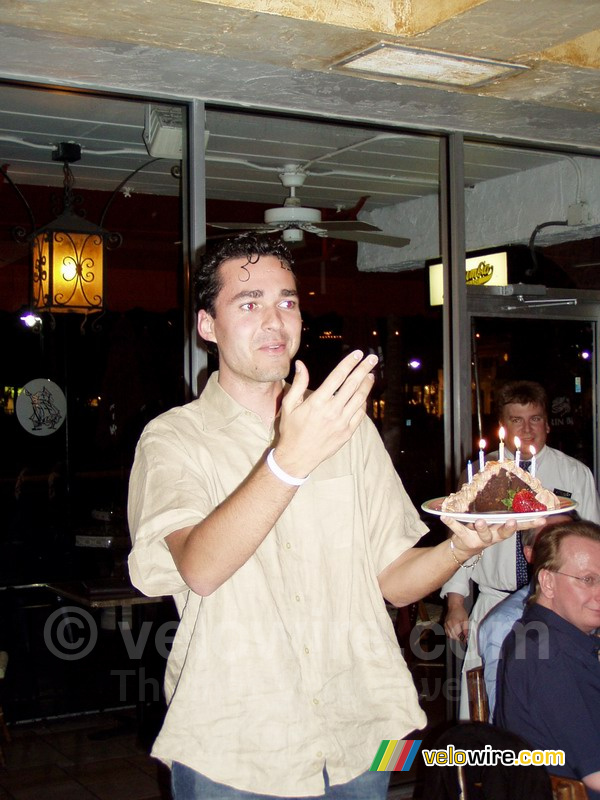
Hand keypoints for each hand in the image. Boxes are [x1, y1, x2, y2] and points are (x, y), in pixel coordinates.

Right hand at [275, 350, 377, 475]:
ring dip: (367, 385)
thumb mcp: (289, 405)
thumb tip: (300, 364)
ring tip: (371, 375)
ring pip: (360, 399)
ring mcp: (342, 422)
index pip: (338, 376)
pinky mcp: (347, 433)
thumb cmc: (291, 429)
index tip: (358, 353)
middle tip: (372, 358)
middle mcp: (332, 410)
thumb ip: (298, 384)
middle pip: (353, 384)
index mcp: (318, 401)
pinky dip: (363, 403)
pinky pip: (360, 414)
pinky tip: (363, 396)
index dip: (349, 363)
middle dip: (364, 369)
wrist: (298, 457)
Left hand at [441, 516, 543, 558]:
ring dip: (482, 527)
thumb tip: (511, 486)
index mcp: (501, 529)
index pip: (519, 526)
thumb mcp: (492, 521)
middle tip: (512, 522)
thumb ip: (501, 509)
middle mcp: (493, 536)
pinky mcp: (464, 538)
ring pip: (483, 534)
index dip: (530, 523)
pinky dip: (451, 522)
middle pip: (503, 533)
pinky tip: (445, 516)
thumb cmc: (482, 529)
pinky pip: (458, 529)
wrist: (464, 547)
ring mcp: (479, 539)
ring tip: (480, 521)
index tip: (541, 519)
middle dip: (508, 528)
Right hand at [444, 603, 468, 642]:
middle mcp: (449, 625)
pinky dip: (451, 635)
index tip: (465, 641)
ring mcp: (445, 625)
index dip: (462, 639)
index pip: (458, 635)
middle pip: (453, 636)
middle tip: (463, 639)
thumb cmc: (461, 612)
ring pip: (449, 636)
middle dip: (458, 639)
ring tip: (459, 636)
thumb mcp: (466, 620)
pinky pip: (447, 633)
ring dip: (454, 638)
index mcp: (455, 623)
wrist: (454, 605)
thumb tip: (466, 638)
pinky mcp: (444, 625)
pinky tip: (454, 634)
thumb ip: (466, 629)